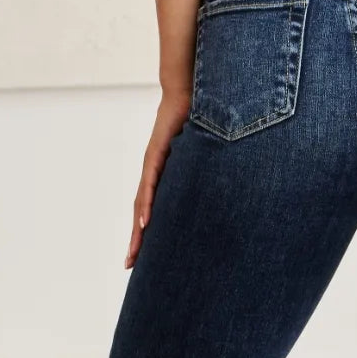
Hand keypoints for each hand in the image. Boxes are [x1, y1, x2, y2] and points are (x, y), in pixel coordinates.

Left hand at [125, 86, 191, 268]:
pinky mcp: (156, 155)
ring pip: (142, 205)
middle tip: (130, 265)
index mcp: (165, 177)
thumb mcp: (203, 155)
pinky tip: (144, 223)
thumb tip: (226, 189)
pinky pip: (151, 185)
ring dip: (137, 231)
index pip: (153, 210)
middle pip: (141, 214)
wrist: (189, 92)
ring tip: (134, 253)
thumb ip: (207, 172)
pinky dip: (147, 205)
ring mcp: (153, 165)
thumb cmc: (198, 119)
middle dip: (136, 240)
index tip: (144, 256)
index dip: (148, 233)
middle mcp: (154, 174)